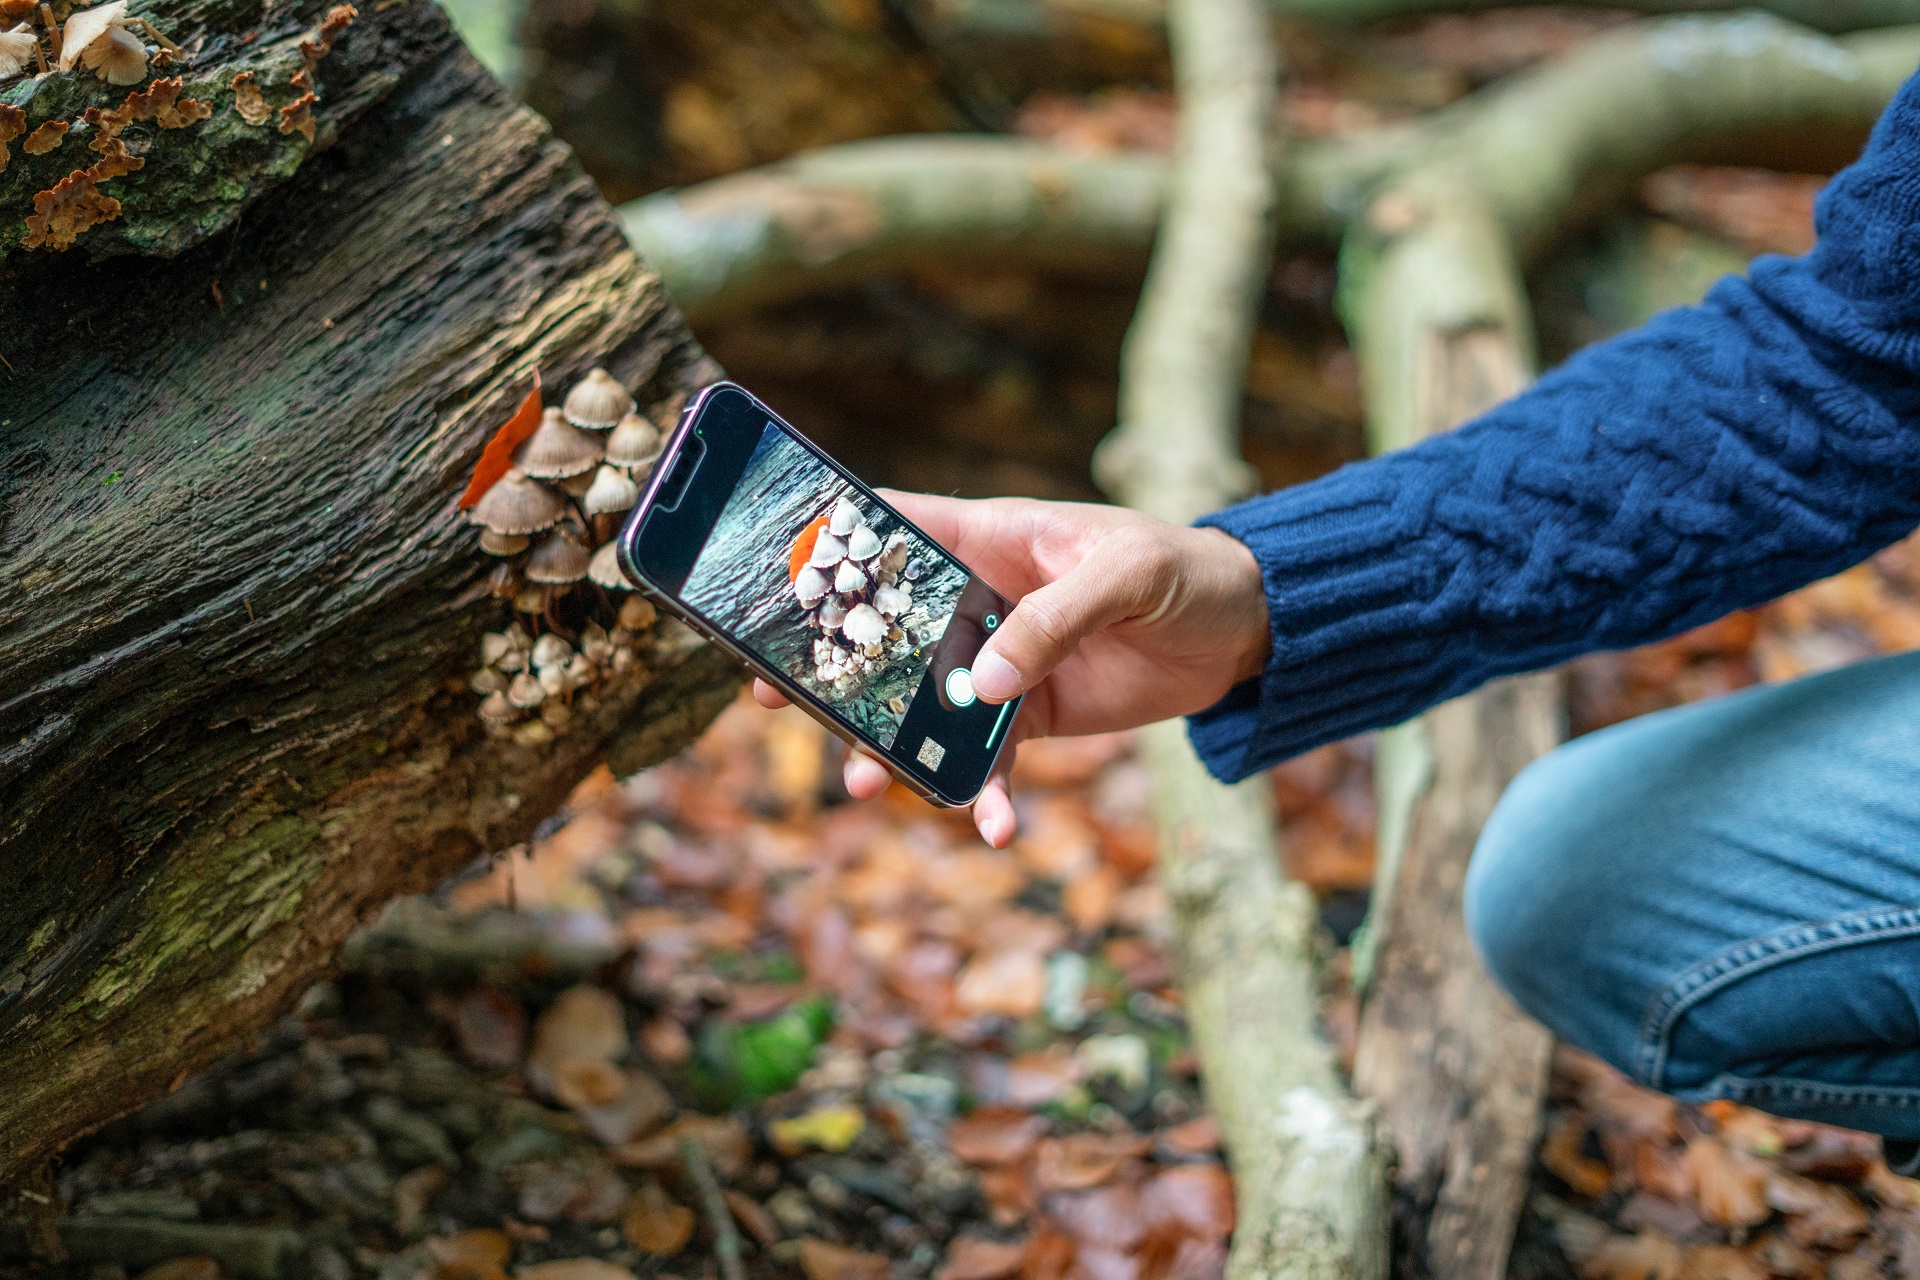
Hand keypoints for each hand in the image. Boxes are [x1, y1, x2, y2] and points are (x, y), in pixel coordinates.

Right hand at [753, 491, 1270, 846]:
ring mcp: (998, 663)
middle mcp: (977, 601)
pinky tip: (993, 827)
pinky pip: (991, 760)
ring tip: (864, 787)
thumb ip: (1053, 619)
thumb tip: (982, 683)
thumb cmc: (1183, 570)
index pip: (890, 530)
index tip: (771, 582)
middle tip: (773, 696)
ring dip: (890, 748)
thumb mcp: (1126, 577)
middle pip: (884, 631)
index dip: (828, 549)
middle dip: (829, 665)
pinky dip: (985, 796)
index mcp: (987, 538)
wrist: (1247, 630)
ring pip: (923, 707)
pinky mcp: (1031, 717)